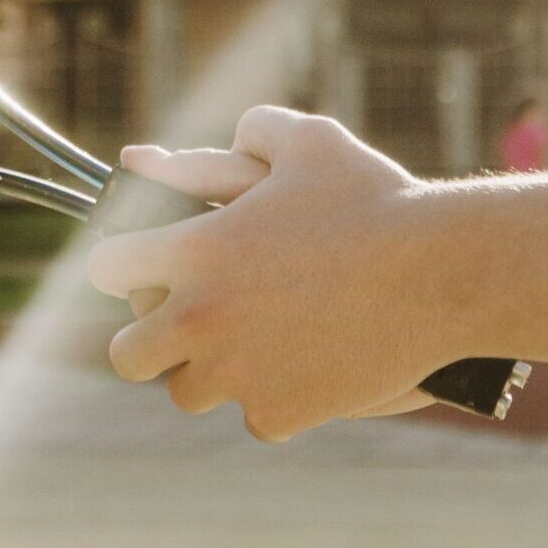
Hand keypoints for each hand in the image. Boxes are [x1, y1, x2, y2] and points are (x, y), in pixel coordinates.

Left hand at [87, 107, 448, 441]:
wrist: (443, 273)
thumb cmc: (376, 198)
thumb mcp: (311, 141)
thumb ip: (250, 131)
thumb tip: (214, 142)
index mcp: (191, 251)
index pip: (104, 270)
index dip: (120, 265)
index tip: (140, 267)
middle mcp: (200, 318)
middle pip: (129, 355)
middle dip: (152, 339)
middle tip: (186, 324)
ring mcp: (237, 375)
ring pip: (187, 393)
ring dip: (208, 372)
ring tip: (244, 347)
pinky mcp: (279, 414)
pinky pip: (254, 417)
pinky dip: (273, 399)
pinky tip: (300, 369)